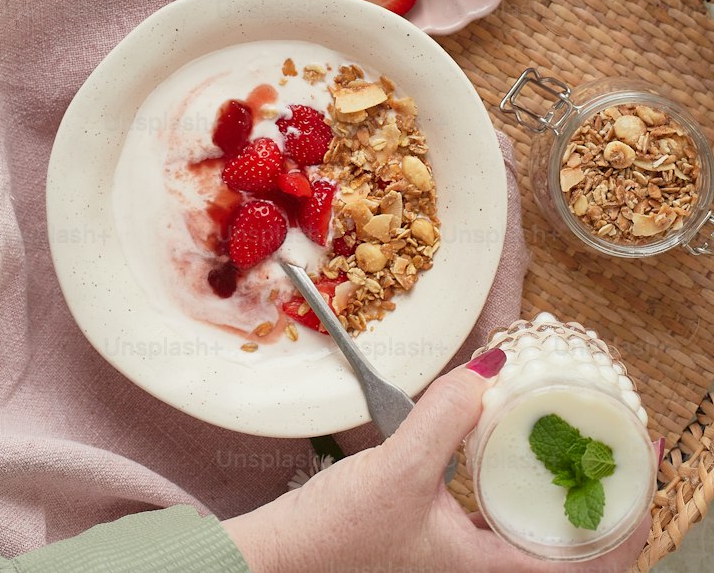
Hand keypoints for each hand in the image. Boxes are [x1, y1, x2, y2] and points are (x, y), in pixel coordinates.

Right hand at [222, 352, 652, 572]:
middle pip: (568, 551)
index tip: (640, 468)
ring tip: (570, 444)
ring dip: (560, 496)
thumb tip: (490, 366)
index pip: (587, 565)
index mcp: (490, 572)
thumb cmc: (338, 535)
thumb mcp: (398, 468)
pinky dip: (518, 492)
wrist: (279, 562)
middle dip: (601, 503)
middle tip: (614, 448)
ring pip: (534, 537)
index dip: (626, 521)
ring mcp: (458, 563)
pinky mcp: (436, 548)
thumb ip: (445, 415)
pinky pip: (500, 524)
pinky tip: (504, 452)